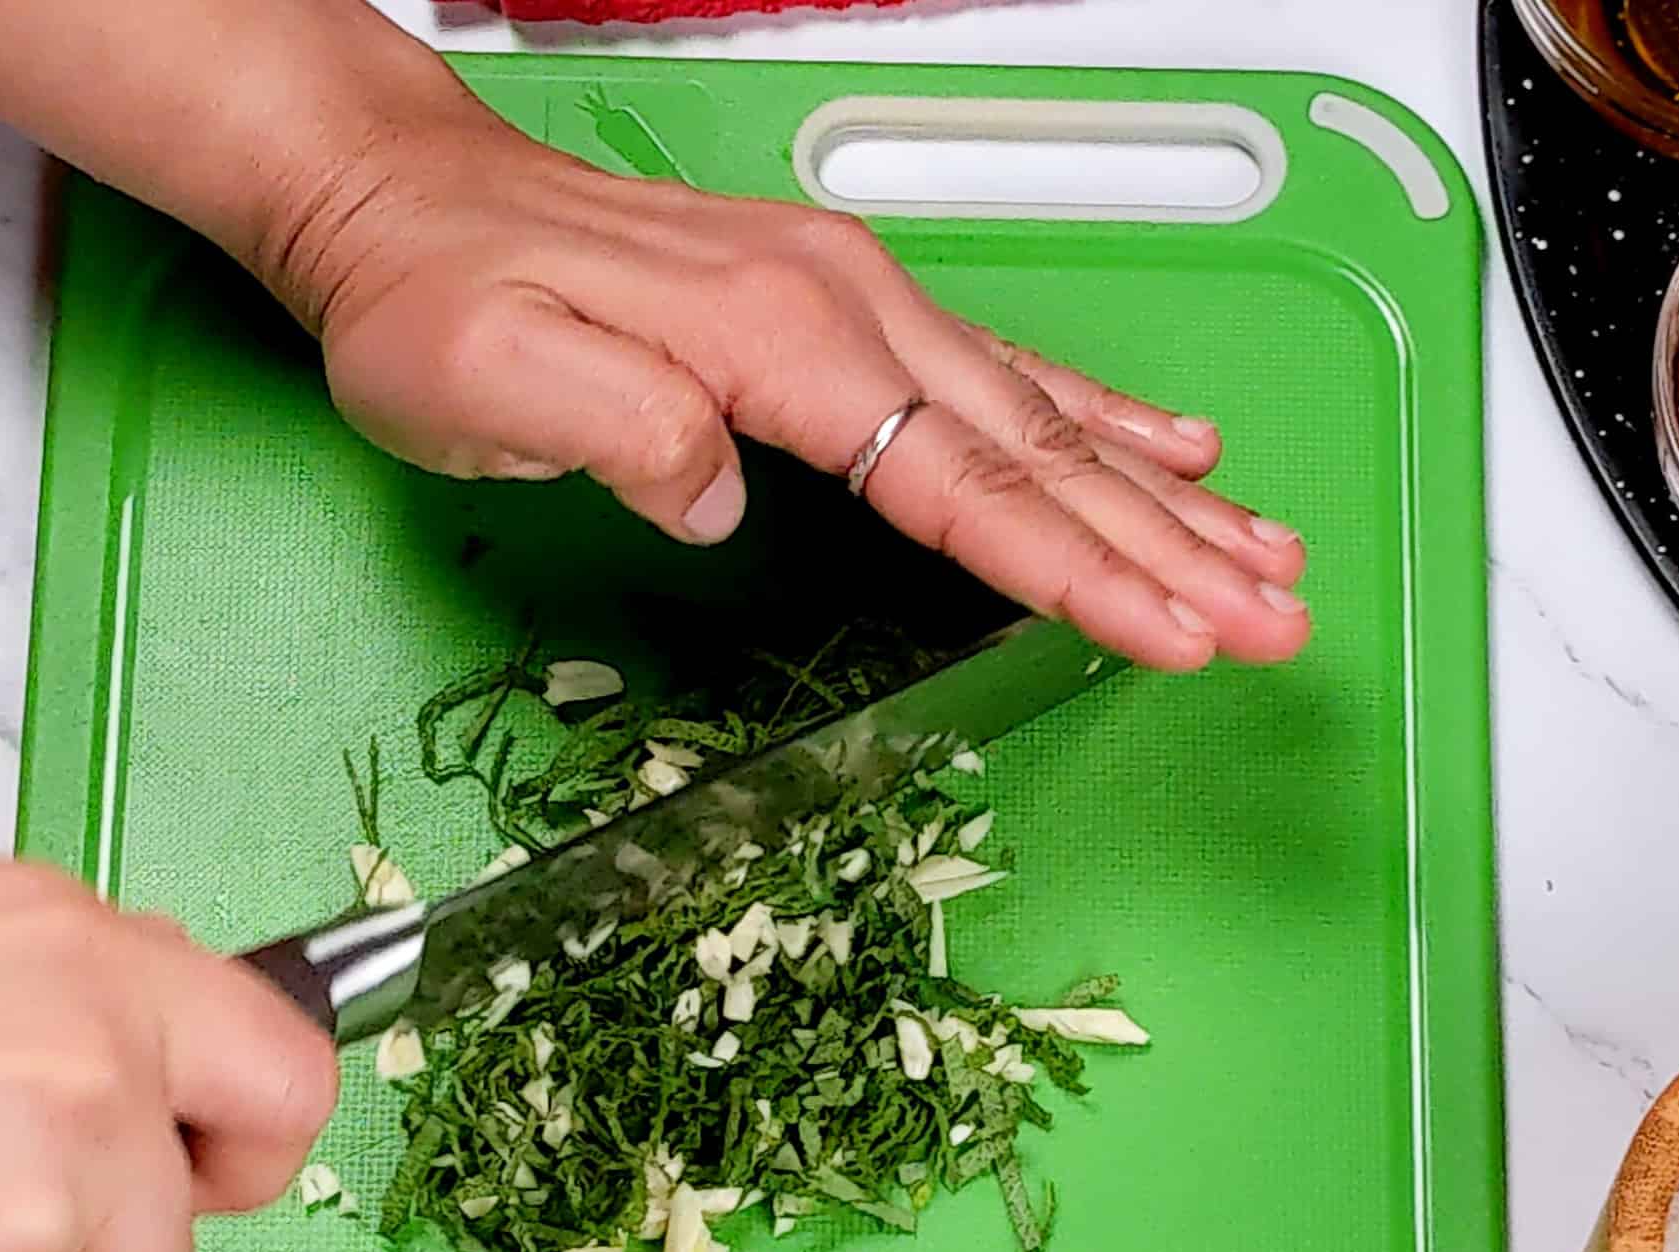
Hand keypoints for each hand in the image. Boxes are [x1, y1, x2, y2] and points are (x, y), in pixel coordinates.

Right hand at [0, 863, 338, 1251]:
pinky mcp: (14, 1244)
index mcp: (89, 951)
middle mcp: (104, 1036)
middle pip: (216, 1196)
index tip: (194, 1156)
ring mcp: (65, 1144)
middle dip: (122, 1229)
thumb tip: (146, 1040)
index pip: (291, 1071)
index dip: (243, 1142)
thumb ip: (78, 1001)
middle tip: (3, 1196)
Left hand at [278, 108, 1310, 674]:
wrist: (400, 193)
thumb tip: (728, 496)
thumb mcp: (485, 378)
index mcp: (779, 339)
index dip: (1081, 571)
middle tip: (1277, 618)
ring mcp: (861, 301)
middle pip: (1044, 451)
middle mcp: (848, 308)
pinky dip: (1106, 417)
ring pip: (1050, 412)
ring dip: (1168, 495)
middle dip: (1173, 549)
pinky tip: (1172, 448)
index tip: (1178, 632)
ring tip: (1269, 553)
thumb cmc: (431, 297)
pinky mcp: (851, 310)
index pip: (965, 483)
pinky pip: (1008, 369)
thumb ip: (620, 431)